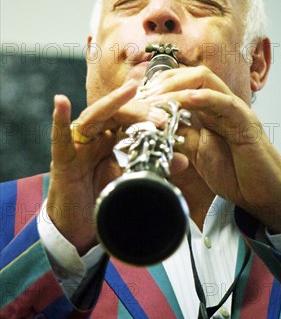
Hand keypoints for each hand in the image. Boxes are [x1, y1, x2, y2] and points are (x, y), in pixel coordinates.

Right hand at [47, 80, 166, 253]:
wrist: (79, 228)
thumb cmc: (104, 198)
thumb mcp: (133, 180)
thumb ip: (155, 168)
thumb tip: (182, 160)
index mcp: (113, 136)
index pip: (133, 115)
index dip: (152, 111)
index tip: (174, 112)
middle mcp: (95, 135)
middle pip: (117, 112)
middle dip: (140, 109)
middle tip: (161, 116)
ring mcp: (78, 144)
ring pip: (95, 116)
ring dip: (113, 104)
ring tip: (130, 90)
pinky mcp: (63, 159)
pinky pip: (60, 138)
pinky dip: (59, 119)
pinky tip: (61, 101)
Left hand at [142, 66, 280, 232]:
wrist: (264, 195)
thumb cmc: (236, 173)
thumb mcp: (199, 153)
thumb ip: (181, 137)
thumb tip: (154, 128)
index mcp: (211, 110)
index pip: (185, 82)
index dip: (161, 85)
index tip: (140, 98)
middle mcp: (223, 104)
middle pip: (193, 75)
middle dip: (165, 81)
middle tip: (144, 98)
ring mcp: (235, 111)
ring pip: (207, 82)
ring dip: (178, 86)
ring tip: (156, 98)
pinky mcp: (246, 123)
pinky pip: (226, 104)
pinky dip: (206, 98)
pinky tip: (188, 99)